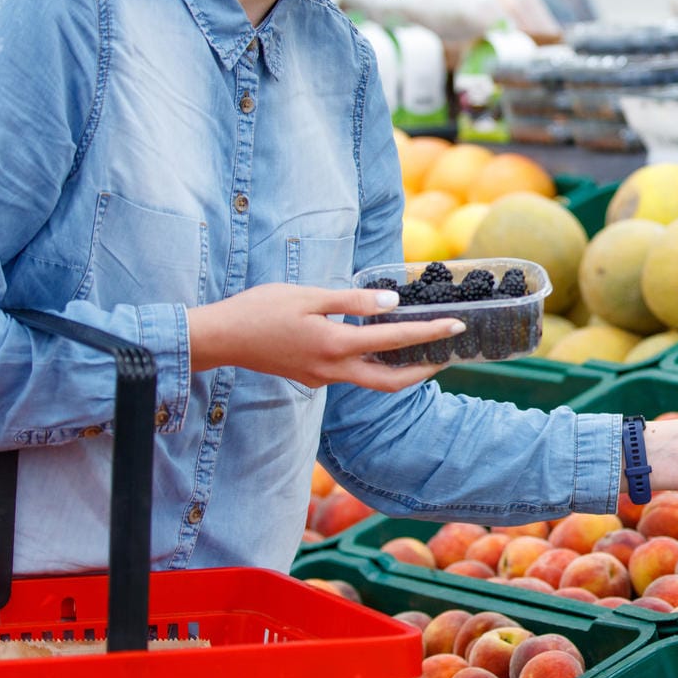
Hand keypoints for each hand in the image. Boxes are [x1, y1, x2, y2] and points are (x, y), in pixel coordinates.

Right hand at [186, 283, 462, 392]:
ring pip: (372, 382)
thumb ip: (352, 301)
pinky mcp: (311, 378)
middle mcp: (333, 370)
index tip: (457, 326)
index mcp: (335, 345)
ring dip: (401, 370)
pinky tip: (380, 346)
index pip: (395, 339)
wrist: (220, 338)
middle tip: (449, 354)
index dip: (430, 333)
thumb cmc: (260, 309)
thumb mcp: (308, 295)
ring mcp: (321, 379)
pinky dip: (374, 365)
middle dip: (425, 370)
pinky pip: (352, 376)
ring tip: (423, 350)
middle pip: (392, 381)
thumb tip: (392, 304)